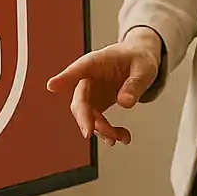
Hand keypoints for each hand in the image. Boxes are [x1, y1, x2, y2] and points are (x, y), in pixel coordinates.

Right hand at [47, 28, 161, 145]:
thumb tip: (125, 103)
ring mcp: (90, 94)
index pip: (78, 70)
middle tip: (90, 132)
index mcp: (96, 62)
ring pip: (87, 117)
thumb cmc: (138, 58)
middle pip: (79, 101)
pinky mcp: (96, 106)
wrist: (139, 62)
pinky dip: (109, 133)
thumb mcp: (144, 68)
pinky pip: (98, 123)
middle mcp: (88, 79)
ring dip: (101, 130)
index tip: (52, 86)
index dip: (65, 78)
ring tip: (119, 137)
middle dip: (85, 118)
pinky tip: (124, 137)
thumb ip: (135, 84)